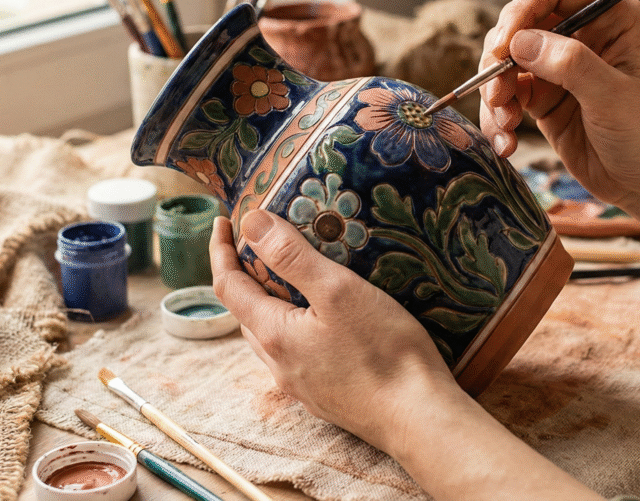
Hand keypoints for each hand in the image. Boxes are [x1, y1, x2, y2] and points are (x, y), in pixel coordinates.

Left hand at [209, 209, 457, 450]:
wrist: (418, 418)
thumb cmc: (384, 352)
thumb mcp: (338, 290)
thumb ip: (292, 257)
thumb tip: (251, 224)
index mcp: (274, 334)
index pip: (228, 286)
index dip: (221, 250)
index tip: (222, 221)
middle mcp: (279, 363)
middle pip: (246, 312)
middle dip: (245, 274)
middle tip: (261, 243)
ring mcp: (301, 384)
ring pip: (270, 335)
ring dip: (269, 303)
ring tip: (291, 277)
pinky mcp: (324, 396)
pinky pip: (295, 353)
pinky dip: (294, 326)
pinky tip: (322, 321)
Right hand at [479, 0, 639, 210]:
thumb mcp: (614, 98)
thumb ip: (570, 65)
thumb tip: (519, 42)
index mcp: (610, 17)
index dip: (522, 8)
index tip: (505, 46)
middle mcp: (582, 34)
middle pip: (519, 22)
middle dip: (500, 58)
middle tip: (498, 94)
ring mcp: (559, 66)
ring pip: (505, 61)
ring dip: (494, 93)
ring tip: (504, 126)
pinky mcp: (543, 98)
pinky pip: (505, 96)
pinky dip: (497, 118)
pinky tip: (506, 144)